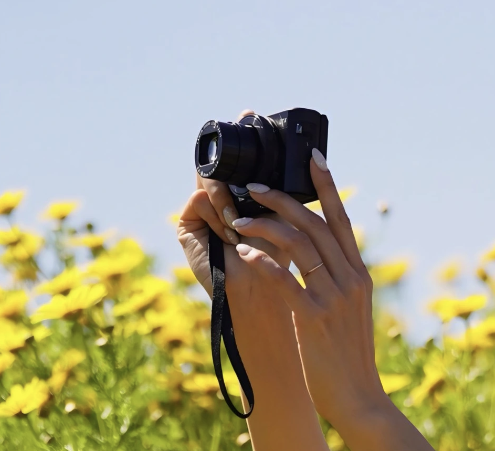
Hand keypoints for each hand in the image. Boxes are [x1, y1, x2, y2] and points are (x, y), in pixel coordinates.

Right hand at [176, 108, 286, 291]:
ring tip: (240, 223)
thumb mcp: (285, 215)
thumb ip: (283, 188)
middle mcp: (217, 201)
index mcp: (240, 197)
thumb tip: (309, 153)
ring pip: (210, 181)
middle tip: (243, 121)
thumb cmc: (280, 259)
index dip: (243, 140)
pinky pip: (198, 199)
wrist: (264, 294)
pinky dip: (216, 212)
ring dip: (229, 199)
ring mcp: (200, 212)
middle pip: (218, 165)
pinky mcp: (186, 226)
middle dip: (232, 154)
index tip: (250, 111)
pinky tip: (229, 232)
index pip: (237, 163)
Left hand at [226, 150, 387, 428]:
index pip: (342, 220)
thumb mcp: (348, 313)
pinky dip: (263, 261)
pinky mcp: (313, 319)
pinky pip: (285, 280)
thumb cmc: (346, 360)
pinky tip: (243, 251)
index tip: (311, 156)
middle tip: (253, 184)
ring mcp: (333, 299)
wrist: (359, 400)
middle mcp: (350, 280)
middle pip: (315, 224)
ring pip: (299, 245)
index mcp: (359, 276)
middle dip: (282, 198)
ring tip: (237, 217)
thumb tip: (316, 260)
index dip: (327, 186)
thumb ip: (336, 284)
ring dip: (265, 225)